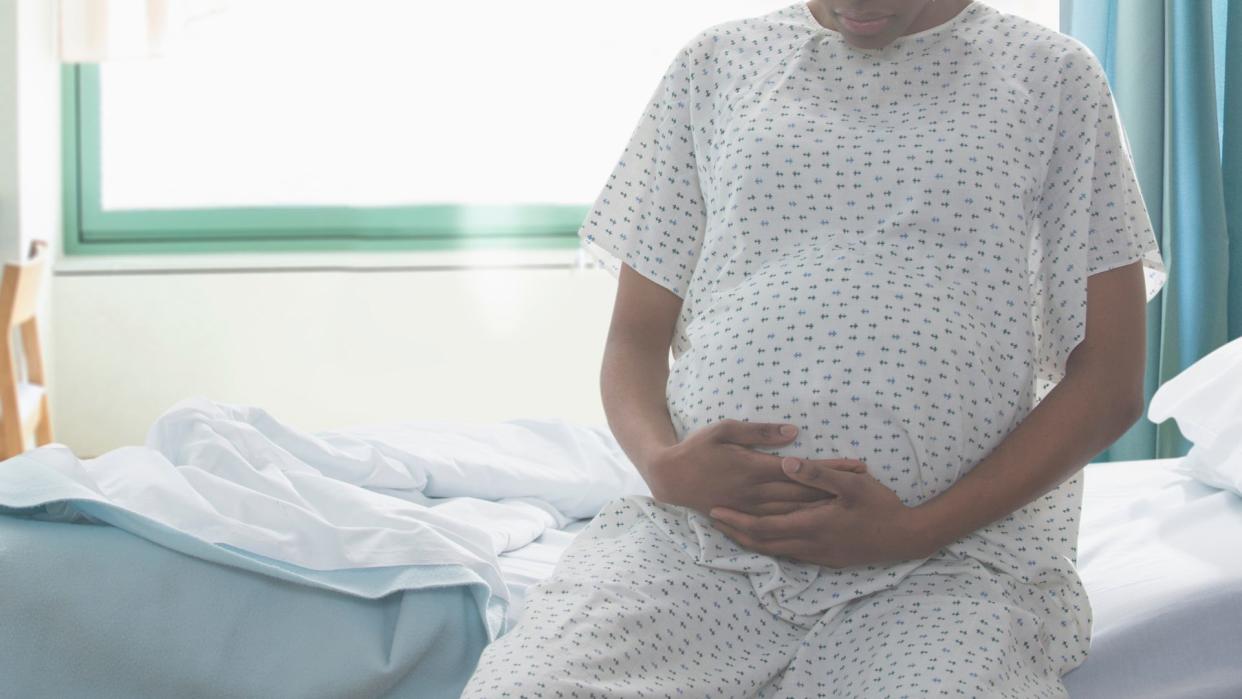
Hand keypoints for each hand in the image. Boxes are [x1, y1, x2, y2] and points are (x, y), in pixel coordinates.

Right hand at [647, 419, 867, 517]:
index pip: (803, 470)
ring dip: (826, 509)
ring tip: (854, 505)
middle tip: (868, 485)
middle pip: (806, 494)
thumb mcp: (724, 430)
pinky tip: (821, 526)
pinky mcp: (746, 519)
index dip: (832, 469)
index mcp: (755, 469)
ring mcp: (752, 510)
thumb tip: (794, 432)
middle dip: (838, 489)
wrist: (670, 479)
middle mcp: (757, 493)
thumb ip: (759, 432)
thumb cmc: (698, 449)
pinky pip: (780, 526)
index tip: (857, 466)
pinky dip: (804, 526)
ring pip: (796, 513)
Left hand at [707, 456, 937, 566]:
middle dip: (735, 532)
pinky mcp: (826, 559)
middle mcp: (809, 545)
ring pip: (774, 552)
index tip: (715, 510)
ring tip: (730, 529)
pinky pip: (789, 555)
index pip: (763, 527)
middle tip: (712, 520)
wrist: (906, 538)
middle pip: (761, 544)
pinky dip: (770, 547)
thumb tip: (787, 461)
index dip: (736, 520)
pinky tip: (765, 540)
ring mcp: (818, 555)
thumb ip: (819, 473)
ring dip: (750, 541)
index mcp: (811, 525)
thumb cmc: (880, 506)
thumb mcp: (853, 483)